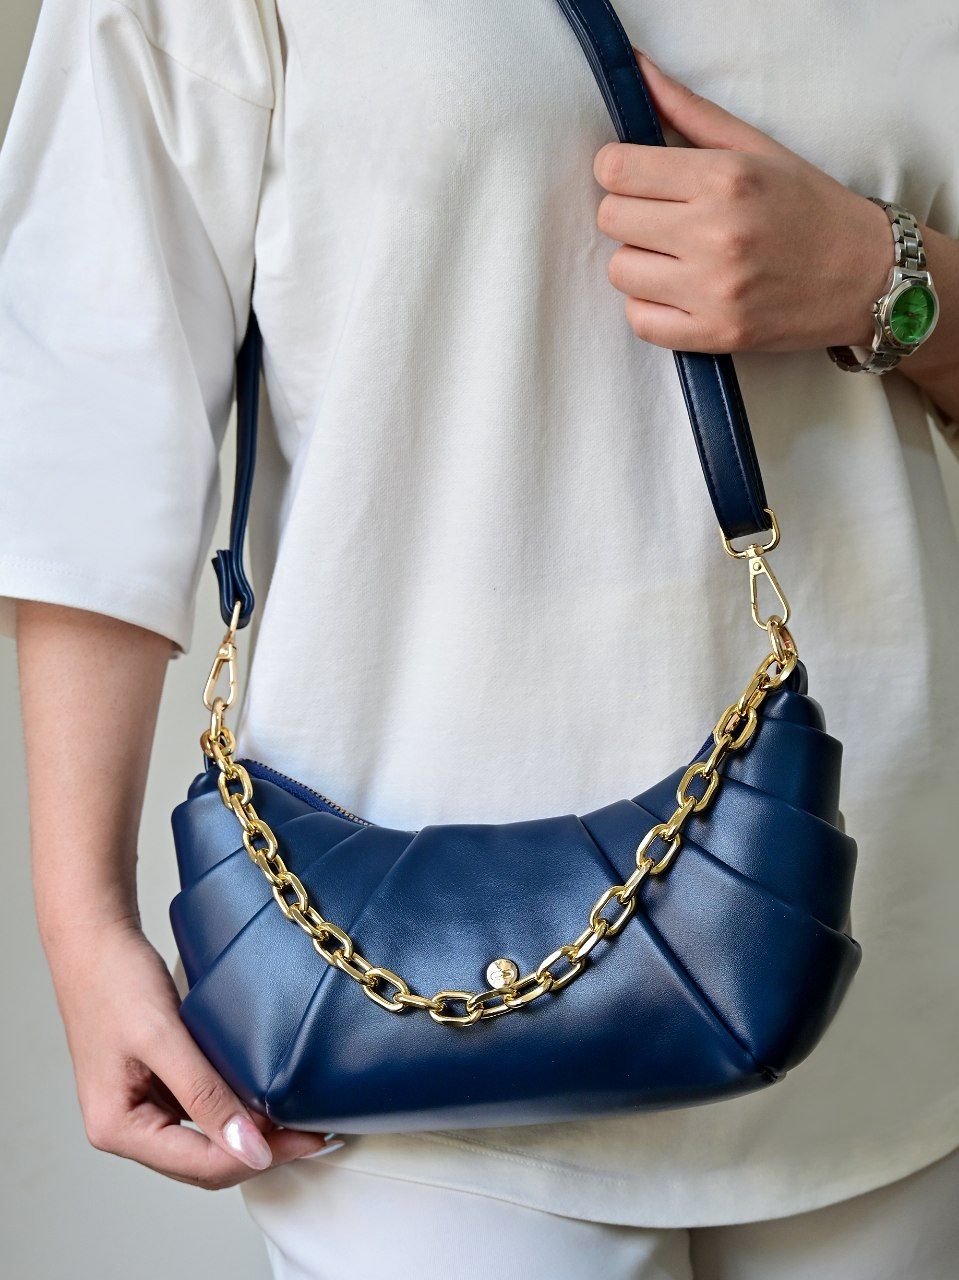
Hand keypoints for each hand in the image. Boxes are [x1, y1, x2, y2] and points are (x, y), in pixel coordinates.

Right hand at [47, 918, 337, 1188]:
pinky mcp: (154, 1086)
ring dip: (249, 1136)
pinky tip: (264, 1098)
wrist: (95, 939)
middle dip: (259, 1152)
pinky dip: (233, 1111)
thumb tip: (251, 1149)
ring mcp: (139, 1108)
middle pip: (204, 1163)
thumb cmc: (115, 980)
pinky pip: (200, 1113)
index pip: (202, 1164)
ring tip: (297, 1120)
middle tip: (313, 1133)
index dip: (259, 1156)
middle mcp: (125, 1128)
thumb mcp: (164, 1037)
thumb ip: (205, 1096)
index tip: (307, 1139)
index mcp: (117, 1128)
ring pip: (204, 1144)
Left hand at [593, 50, 891, 353]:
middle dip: (629, 214)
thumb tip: (635, 69)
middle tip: (663, 218)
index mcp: (725, 177)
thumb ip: (689, 111)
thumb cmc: (809, 207)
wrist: (866, 276)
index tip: (639, 178)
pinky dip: (649, 307)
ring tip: (675, 257)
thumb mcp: (756, 147)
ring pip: (620, 271)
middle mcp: (715, 233)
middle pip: (611, 219)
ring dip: (638, 262)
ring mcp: (714, 289)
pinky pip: (639, 320)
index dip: (619, 171)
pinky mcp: (714, 334)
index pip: (616, 170)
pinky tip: (677, 292)